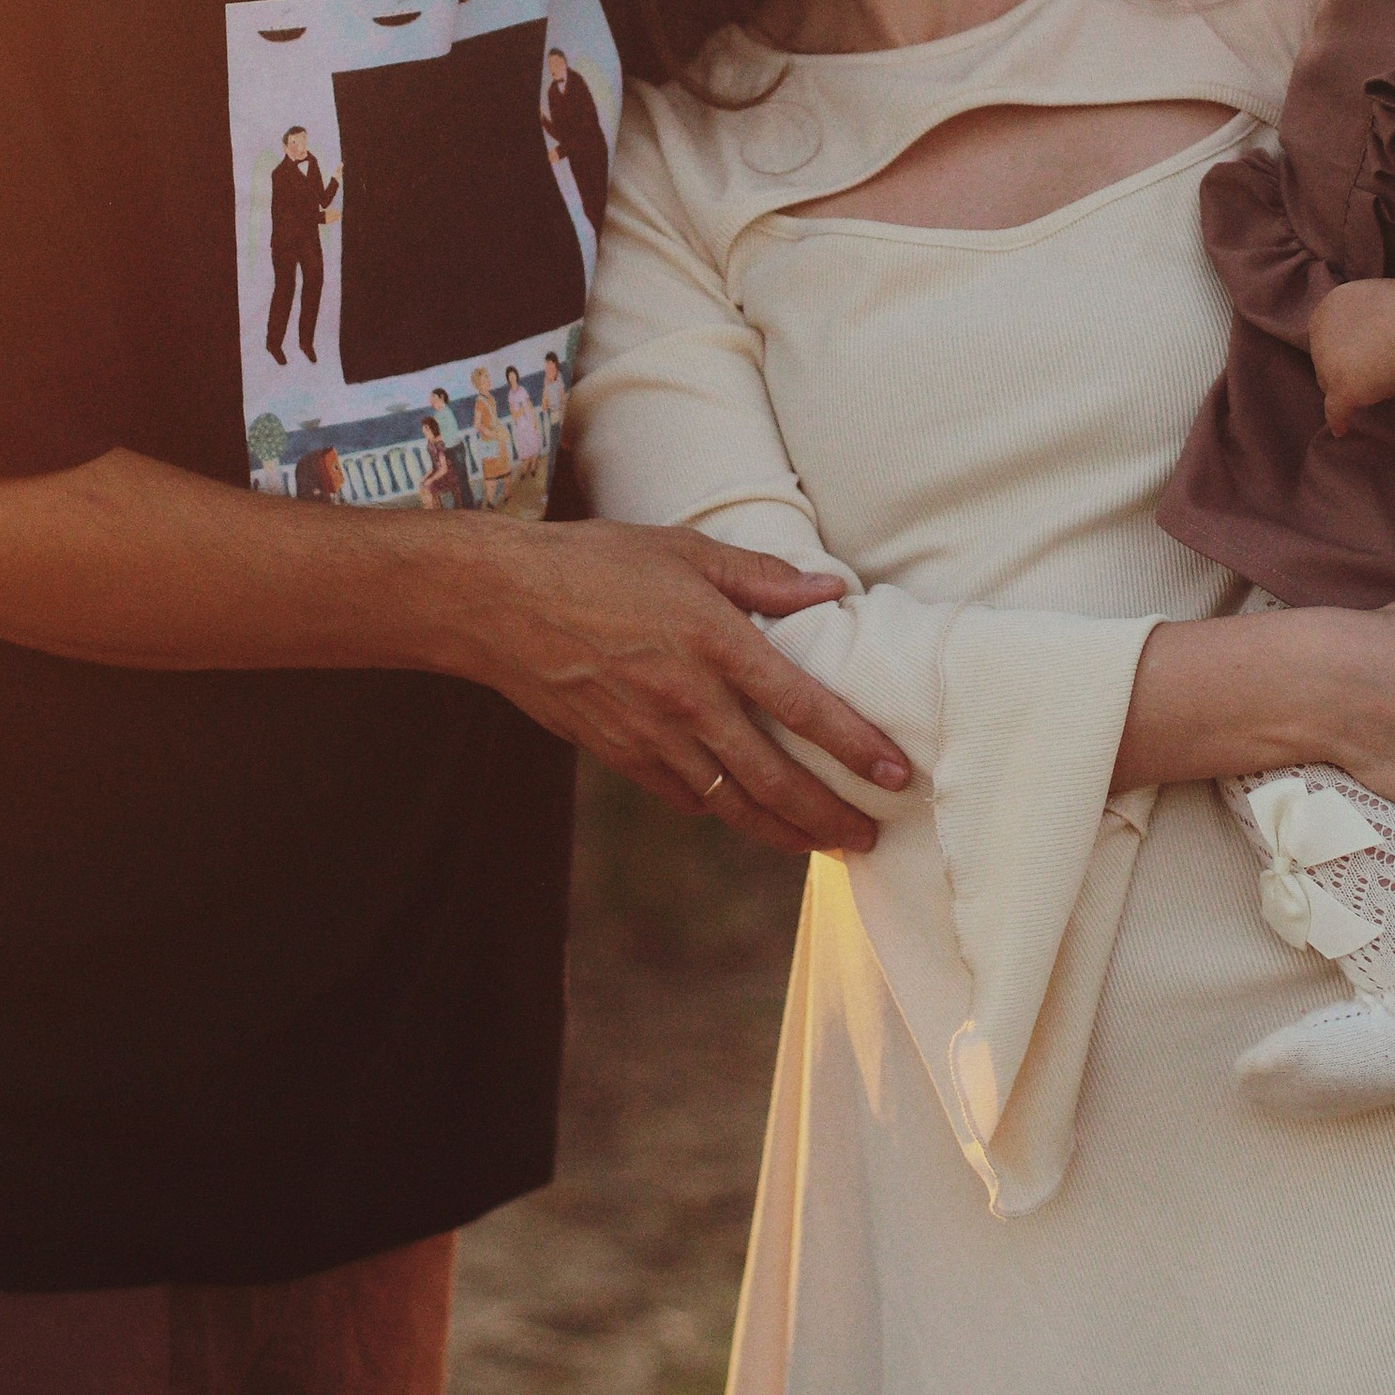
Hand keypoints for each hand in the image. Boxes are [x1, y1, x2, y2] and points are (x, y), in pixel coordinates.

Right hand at [476, 521, 911, 861]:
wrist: (498, 604)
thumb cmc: (593, 563)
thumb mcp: (684, 550)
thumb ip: (763, 576)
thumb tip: (832, 590)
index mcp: (715, 642)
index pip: (803, 706)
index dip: (855, 745)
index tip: (896, 773)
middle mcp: (688, 700)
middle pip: (774, 778)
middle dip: (829, 816)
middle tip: (870, 836)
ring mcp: (651, 735)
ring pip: (732, 802)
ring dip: (783, 830)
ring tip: (823, 844)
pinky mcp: (618, 754)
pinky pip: (684, 797)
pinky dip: (723, 812)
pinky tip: (748, 817)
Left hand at [1310, 274, 1394, 435]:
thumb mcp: (1376, 300)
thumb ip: (1362, 317)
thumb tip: (1366, 336)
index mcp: (1327, 308)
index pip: (1328, 338)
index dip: (1344, 349)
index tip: (1361, 357)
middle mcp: (1319, 333)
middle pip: (1324, 361)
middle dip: (1343, 368)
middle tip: (1370, 373)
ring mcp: (1327, 362)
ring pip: (1329, 385)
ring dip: (1348, 388)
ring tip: (1370, 391)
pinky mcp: (1343, 387)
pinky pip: (1335, 410)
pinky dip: (1339, 419)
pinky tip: (1342, 429)